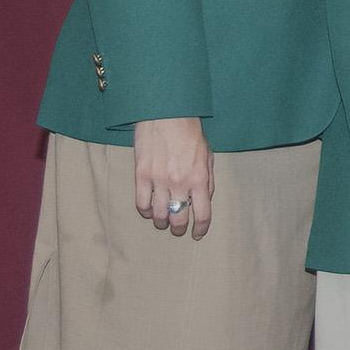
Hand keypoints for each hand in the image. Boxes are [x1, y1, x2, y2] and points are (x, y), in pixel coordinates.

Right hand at [132, 116, 212, 238]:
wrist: (166, 115)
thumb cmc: (190, 133)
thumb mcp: (207, 156)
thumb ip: (207, 179)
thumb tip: (205, 199)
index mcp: (199, 178)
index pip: (203, 213)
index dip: (201, 229)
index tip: (198, 234)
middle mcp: (180, 182)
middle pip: (178, 217)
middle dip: (179, 228)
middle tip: (178, 229)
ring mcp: (159, 180)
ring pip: (158, 214)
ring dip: (161, 223)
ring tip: (163, 222)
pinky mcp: (141, 175)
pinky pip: (141, 203)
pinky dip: (145, 211)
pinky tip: (148, 211)